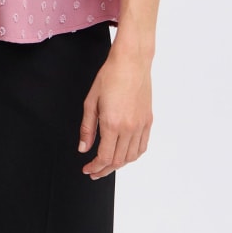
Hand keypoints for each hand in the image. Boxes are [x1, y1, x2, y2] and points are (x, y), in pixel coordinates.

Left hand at [78, 42, 153, 178]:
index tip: (87, 169)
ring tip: (108, 164)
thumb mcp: (91, 101)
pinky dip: (133, 155)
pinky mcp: (148, 121)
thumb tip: (83, 148)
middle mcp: (129, 128)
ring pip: (131, 157)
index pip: (104, 157)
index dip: (95, 167)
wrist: (131, 62)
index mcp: (112, 124)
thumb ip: (87, 128)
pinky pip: (142, 146)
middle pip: (118, 161)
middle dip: (104, 170)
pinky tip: (125, 154)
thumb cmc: (110, 76)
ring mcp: (141, 125)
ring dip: (119, 164)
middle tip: (94, 171)